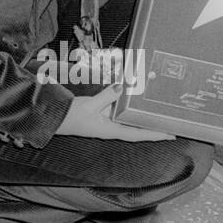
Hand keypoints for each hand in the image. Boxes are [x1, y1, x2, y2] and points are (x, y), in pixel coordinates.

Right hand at [53, 85, 173, 140]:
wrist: (52, 118)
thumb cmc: (69, 117)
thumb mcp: (89, 105)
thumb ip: (107, 96)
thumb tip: (123, 88)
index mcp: (110, 130)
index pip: (138, 134)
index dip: (155, 135)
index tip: (171, 134)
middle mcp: (111, 127)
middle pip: (136, 127)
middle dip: (151, 124)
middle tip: (169, 119)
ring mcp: (106, 120)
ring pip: (128, 117)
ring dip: (140, 112)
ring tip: (155, 106)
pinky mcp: (100, 113)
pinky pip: (117, 108)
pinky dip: (125, 102)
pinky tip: (131, 93)